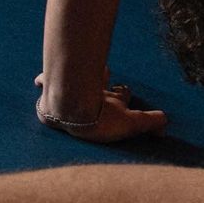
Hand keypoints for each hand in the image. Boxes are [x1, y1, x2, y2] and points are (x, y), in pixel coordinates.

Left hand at [34, 68, 166, 142]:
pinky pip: (44, 81)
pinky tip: (37, 81)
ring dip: (79, 77)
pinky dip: (42, 81)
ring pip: (77, 79)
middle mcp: (93, 91)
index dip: (125, 94)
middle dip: (103, 83)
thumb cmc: (101, 120)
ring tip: (78, 80)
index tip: (126, 91)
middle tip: (105, 78)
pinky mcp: (53, 91)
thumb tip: (166, 121)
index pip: (123, 94)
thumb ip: (151, 123)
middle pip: (101, 84)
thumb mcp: (131, 125)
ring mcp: (75, 90)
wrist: (72, 110)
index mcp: (112, 100)